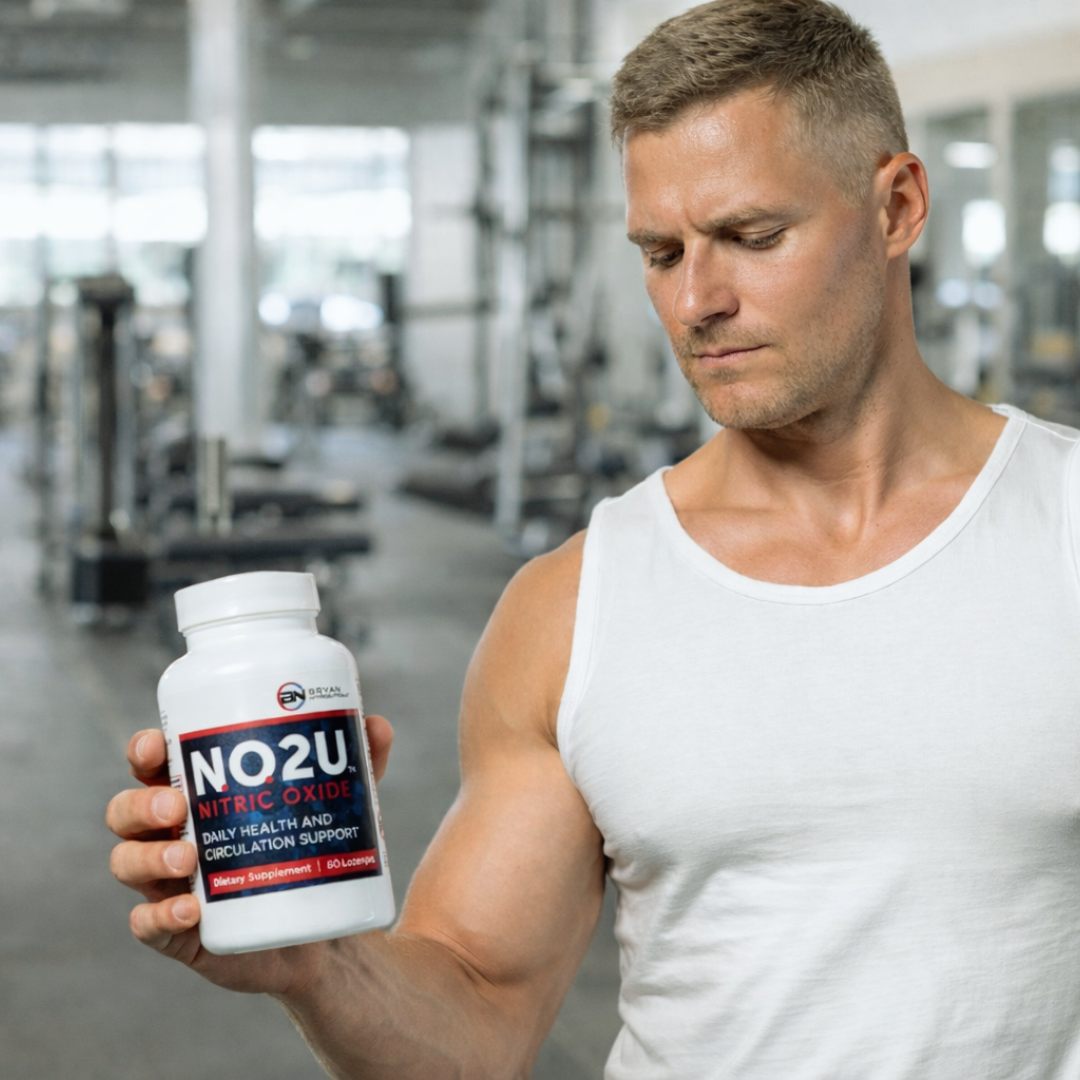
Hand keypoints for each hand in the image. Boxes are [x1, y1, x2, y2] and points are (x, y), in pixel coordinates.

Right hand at [106, 715, 393, 993]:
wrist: (323, 931)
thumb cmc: (311, 848)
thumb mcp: (338, 805)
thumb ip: (359, 766)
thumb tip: (377, 726)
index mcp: (199, 794)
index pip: (153, 765)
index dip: (144, 752)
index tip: (157, 745)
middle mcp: (173, 835)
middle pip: (126, 813)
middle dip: (141, 804)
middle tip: (177, 804)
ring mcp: (171, 886)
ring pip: (128, 864)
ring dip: (148, 858)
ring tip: (188, 856)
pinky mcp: (181, 934)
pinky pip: (148, 926)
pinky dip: (160, 918)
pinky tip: (190, 910)